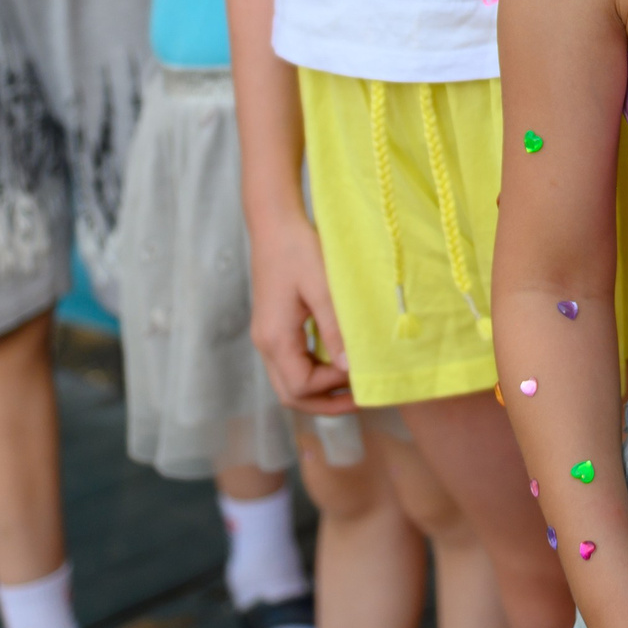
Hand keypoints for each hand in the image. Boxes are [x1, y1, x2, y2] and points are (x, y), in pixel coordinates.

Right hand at [249, 205, 355, 413]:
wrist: (275, 224)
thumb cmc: (298, 250)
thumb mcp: (323, 288)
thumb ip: (335, 329)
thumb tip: (350, 368)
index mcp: (275, 338)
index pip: (301, 386)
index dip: (332, 386)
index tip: (359, 370)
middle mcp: (265, 344)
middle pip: (291, 395)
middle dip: (325, 403)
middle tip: (361, 398)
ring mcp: (267, 337)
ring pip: (290, 382)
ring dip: (320, 390)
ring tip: (354, 385)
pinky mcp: (273, 328)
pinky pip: (292, 364)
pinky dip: (314, 372)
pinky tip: (338, 361)